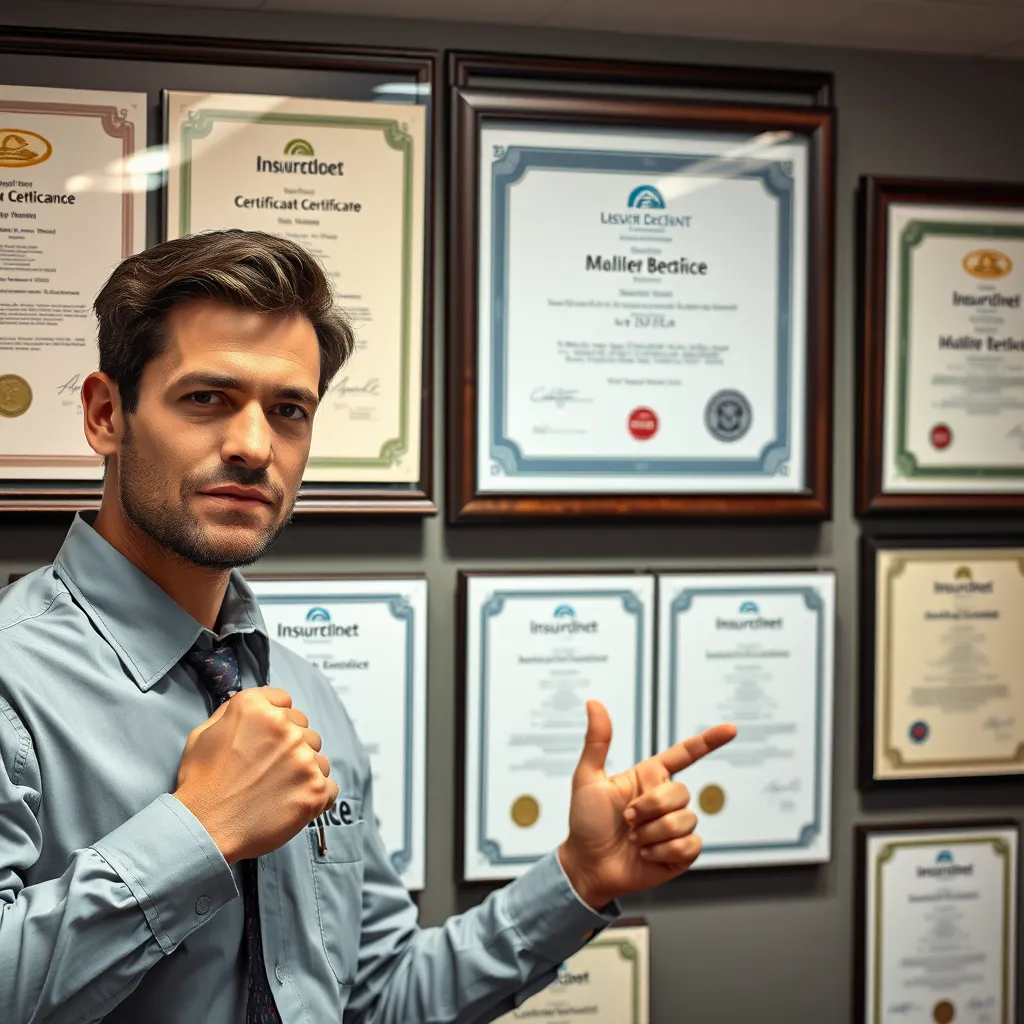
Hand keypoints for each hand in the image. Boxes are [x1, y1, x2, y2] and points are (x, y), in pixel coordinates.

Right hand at [172, 687, 337, 864]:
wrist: (205, 829)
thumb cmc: (201, 784)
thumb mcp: (204, 733)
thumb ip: (233, 712)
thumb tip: (257, 706)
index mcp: (256, 708)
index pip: (284, 702)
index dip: (275, 722)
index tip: (266, 741)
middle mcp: (285, 727)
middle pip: (304, 729)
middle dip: (290, 747)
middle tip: (268, 771)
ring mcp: (304, 758)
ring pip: (318, 758)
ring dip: (304, 772)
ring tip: (277, 791)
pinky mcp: (316, 789)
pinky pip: (329, 787)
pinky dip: (314, 797)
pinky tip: (291, 804)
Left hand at [558, 700, 735, 909]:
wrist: (587, 865)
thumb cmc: (586, 822)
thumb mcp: (588, 778)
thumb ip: (596, 742)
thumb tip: (594, 703)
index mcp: (649, 777)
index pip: (686, 754)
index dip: (709, 741)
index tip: (731, 729)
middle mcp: (665, 800)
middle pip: (682, 791)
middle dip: (651, 807)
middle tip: (628, 820)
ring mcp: (675, 826)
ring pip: (685, 820)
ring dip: (653, 833)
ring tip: (634, 840)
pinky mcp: (681, 853)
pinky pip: (690, 845)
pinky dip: (664, 851)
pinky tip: (647, 854)